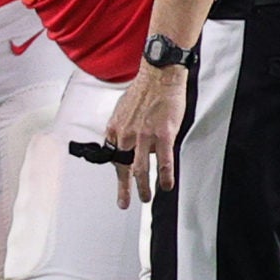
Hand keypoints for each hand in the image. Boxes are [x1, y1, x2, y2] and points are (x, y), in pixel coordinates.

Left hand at [104, 64, 187, 208]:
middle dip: (124, 189)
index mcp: (115, 129)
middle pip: (123, 167)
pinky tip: (166, 186)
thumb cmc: (143, 92)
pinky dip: (164, 176)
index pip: (113, 157)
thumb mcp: (123, 111)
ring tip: (145, 198)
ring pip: (141, 168)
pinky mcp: (163, 134)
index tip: (119, 185)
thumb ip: (123, 129)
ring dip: (143, 187)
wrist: (159, 77)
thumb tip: (124, 141)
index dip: (117, 173)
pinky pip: (164, 161)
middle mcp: (126, 135)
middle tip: (125, 203)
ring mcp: (144, 136)